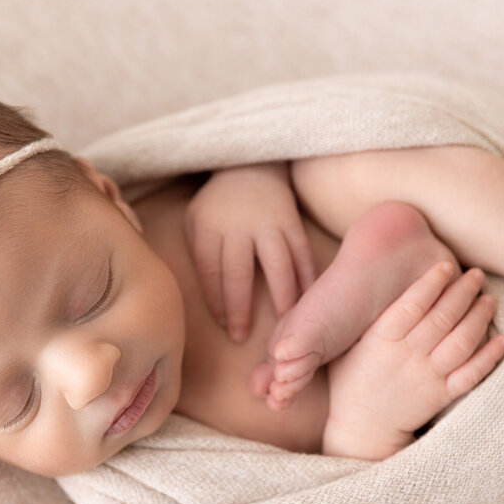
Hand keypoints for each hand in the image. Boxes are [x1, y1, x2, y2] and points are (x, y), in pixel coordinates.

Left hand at [184, 162, 316, 341]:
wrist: (249, 167)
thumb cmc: (217, 205)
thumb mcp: (195, 221)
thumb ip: (198, 254)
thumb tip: (210, 300)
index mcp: (209, 226)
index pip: (210, 272)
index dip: (216, 301)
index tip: (223, 324)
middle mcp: (239, 226)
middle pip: (238, 273)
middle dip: (239, 309)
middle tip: (241, 336)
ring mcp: (269, 223)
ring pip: (278, 266)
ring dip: (281, 299)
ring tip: (283, 325)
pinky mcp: (292, 223)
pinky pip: (302, 255)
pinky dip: (306, 280)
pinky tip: (308, 302)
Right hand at [323, 263, 503, 453]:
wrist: (362, 428)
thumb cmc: (351, 380)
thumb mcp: (349, 346)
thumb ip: (371, 320)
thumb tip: (384, 284)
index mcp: (381, 339)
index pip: (411, 305)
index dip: (431, 284)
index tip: (445, 266)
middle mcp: (406, 356)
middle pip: (442, 318)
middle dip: (463, 292)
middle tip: (476, 275)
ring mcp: (427, 377)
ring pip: (460, 342)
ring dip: (478, 318)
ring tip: (488, 299)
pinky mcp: (441, 395)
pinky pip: (471, 375)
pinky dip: (490, 357)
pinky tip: (503, 339)